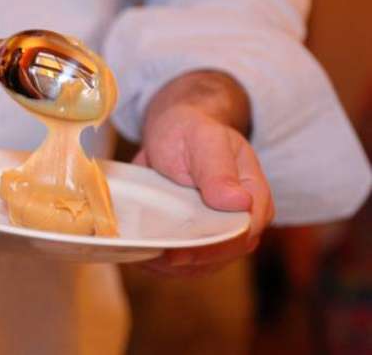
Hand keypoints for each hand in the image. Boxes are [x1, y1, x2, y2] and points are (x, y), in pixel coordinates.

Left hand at [134, 71, 274, 275]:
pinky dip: (162, 261)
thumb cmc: (191, 129)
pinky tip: (142, 254)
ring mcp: (217, 230)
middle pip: (222, 254)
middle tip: (153, 256)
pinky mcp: (196, 237)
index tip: (180, 252)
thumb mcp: (204, 140)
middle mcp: (240, 218)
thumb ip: (218, 170)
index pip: (244, 232)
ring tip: (143, 255)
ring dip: (172, 265)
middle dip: (188, 261)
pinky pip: (184, 260)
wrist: (174, 129)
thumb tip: (240, 202)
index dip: (214, 247)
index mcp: (254, 194)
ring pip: (201, 263)